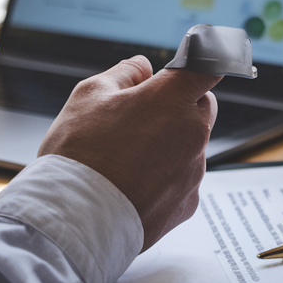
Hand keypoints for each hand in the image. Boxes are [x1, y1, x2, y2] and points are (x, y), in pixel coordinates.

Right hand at [38, 56, 220, 249]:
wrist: (74, 222)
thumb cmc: (79, 156)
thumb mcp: (89, 95)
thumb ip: (124, 74)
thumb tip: (142, 68)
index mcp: (171, 98)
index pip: (208, 66)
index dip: (204, 60)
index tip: (195, 63)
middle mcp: (192, 132)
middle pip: (201, 106)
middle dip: (179, 104)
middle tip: (141, 115)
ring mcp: (194, 170)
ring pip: (191, 145)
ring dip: (170, 143)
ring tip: (126, 158)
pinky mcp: (188, 203)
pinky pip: (184, 179)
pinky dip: (166, 177)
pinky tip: (133, 183)